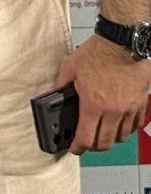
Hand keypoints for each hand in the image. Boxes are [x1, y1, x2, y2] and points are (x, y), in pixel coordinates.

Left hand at [53, 35, 150, 153]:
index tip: (75, 149)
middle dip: (94, 147)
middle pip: (105, 142)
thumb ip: (61, 83)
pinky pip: (135, 125)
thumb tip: (54, 93)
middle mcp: (112, 111)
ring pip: (121, 136)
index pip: (86, 138)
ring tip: (104, 134)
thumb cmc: (98, 53)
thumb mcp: (71, 66)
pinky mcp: (140, 104)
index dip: (78, 147)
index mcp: (92, 105)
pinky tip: (121, 125)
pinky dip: (127, 129)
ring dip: (111, 139)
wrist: (123, 44)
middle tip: (88, 143)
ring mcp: (128, 109)